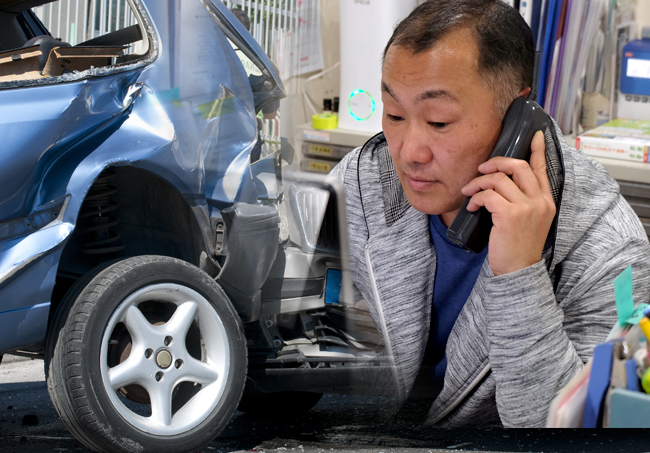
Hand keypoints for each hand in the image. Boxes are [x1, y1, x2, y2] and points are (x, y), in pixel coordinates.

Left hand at [460, 131, 555, 275]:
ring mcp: (526, 207)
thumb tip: (501, 183)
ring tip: (470, 192)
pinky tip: (472, 207)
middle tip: (481, 169)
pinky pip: (487, 195)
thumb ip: (522, 201)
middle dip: (496, 163)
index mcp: (546, 201)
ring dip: (479, 183)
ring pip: (499, 179)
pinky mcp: (510, 215)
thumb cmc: (518, 246)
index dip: (537, 150)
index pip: (542, 169)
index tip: (535, 135)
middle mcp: (539, 201)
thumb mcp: (527, 221)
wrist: (518, 270)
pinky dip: (475, 198)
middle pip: (518, 166)